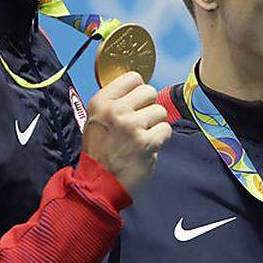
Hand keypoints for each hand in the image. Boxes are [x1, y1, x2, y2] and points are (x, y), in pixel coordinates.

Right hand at [81, 72, 170, 194]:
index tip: (135, 104)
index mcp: (101, 102)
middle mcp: (115, 111)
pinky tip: (147, 147)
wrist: (99, 184)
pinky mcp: (145, 142)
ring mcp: (131, 126)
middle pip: (149, 91)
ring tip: (141, 137)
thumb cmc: (100, 152)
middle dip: (149, 107)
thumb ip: (115, 102)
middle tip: (139, 124)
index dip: (138, 91)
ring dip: (155, 125)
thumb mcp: (97, 120)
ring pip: (160, 111)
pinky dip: (160, 139)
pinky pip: (166, 129)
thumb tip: (139, 87)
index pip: (132, 77)